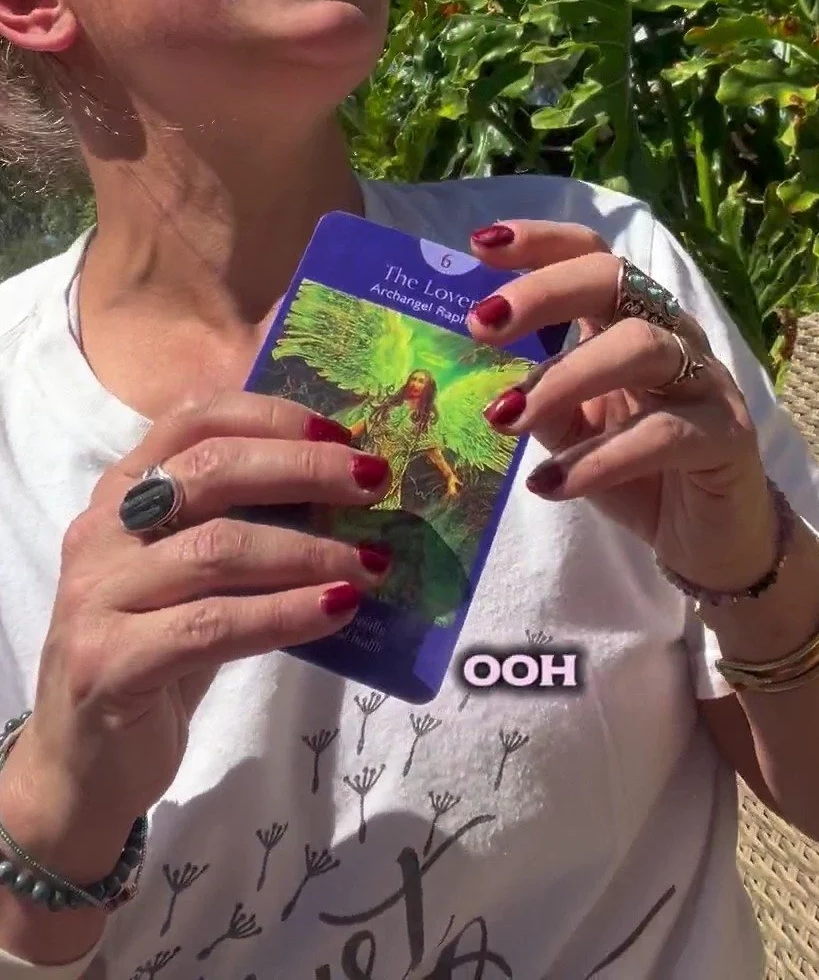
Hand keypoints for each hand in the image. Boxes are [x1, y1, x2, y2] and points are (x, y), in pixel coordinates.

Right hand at [4, 393, 392, 873]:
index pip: (193, 418)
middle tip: (374, 484)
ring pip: (218, 549)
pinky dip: (285, 614)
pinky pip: (212, 625)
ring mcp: (97, 595)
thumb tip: (343, 490)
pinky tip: (337, 611)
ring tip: (370, 564)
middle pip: (211, 471)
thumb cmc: (155, 655)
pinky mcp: (107, 662)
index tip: (341, 434)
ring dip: (309, 552)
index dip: (271, 417)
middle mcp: (101, 530)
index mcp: (121, 492)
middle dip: (304, 471)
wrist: (81, 766)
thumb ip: (241, 525)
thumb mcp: (193, 577)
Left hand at [467, 220, 776, 593]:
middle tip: (480, 324)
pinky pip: (663, 433)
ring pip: (642, 347)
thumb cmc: (638, 471)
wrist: (712, 541)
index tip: (478, 246)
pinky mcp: (728, 434)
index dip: (541, 242)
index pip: (592, 255)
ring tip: (503, 419)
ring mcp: (706, 379)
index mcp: (631, 320)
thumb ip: (538, 399)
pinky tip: (550, 485)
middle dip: (544, 292)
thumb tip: (485, 383)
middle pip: (617, 279)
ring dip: (564, 377)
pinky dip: (599, 458)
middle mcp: (672, 333)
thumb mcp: (573, 431)